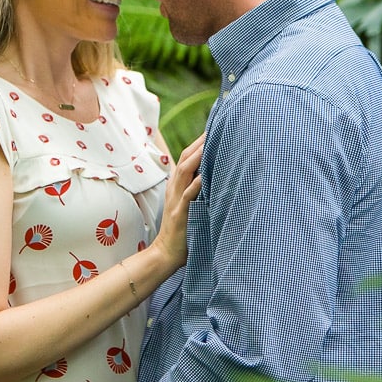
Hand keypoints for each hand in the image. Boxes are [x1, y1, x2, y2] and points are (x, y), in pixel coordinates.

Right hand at [150, 134, 204, 268]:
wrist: (166, 253)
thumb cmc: (182, 231)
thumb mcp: (188, 205)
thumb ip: (196, 190)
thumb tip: (212, 176)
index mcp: (177, 186)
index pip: (186, 158)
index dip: (198, 143)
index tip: (213, 129)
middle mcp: (175, 190)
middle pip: (185, 159)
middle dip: (199, 143)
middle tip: (215, 128)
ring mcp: (176, 201)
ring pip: (184, 173)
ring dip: (197, 157)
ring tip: (210, 144)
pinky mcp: (179, 215)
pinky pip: (187, 197)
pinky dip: (195, 185)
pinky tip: (204, 176)